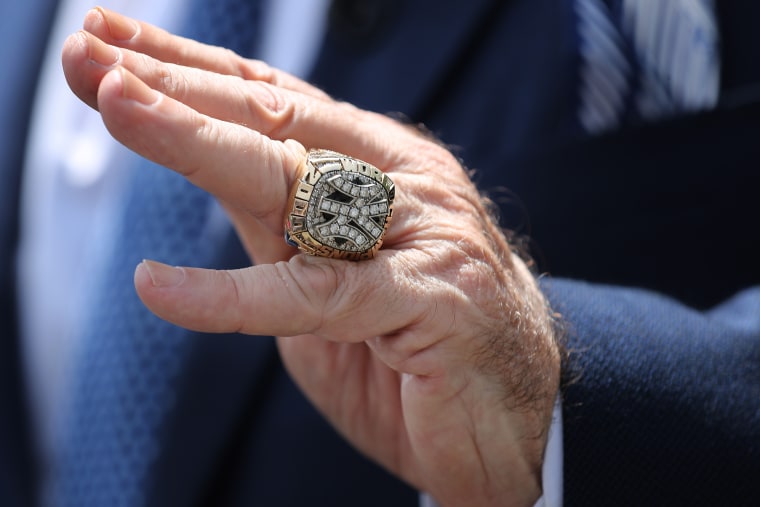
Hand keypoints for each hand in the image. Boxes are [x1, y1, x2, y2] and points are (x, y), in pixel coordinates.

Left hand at [62, 8, 559, 505]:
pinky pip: (318, 294)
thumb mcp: (324, 268)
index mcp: (381, 166)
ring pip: (300, 180)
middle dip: (180, 86)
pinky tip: (161, 288)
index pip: (276, 103)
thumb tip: (191, 157)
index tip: (110, 46)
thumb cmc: (408, 344)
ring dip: (200, 141)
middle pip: (280, 121)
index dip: (191, 69)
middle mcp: (403, 183)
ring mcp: (422, 234)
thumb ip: (272, 218)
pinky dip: (235, 294)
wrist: (506, 417)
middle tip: (91, 57)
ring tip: (117, 106)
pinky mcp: (427, 302)